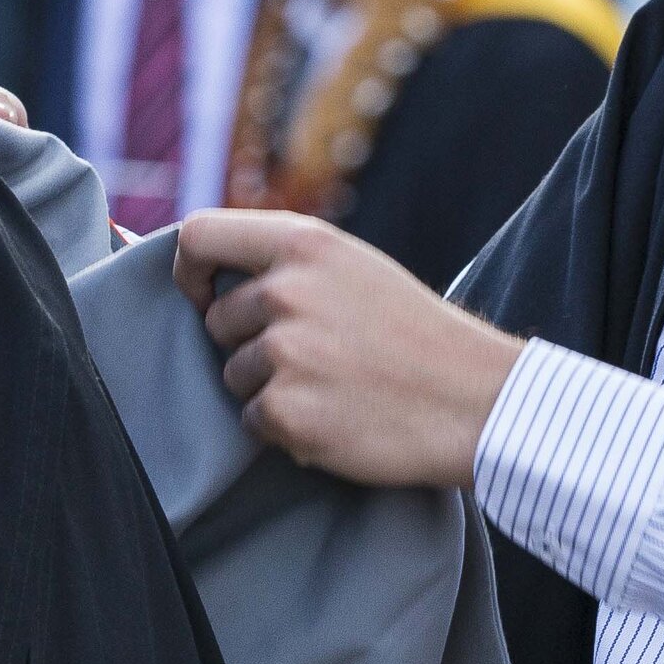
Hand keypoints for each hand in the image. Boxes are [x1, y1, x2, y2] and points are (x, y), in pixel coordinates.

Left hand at [171, 207, 524, 491]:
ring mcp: (284, 354)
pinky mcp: (287, 412)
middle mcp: (286, 293)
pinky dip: (287, 428)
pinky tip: (338, 417)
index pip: (199, 235)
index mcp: (304, 245)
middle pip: (217, 322)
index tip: (201, 295)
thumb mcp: (355, 268)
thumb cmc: (416, 335)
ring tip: (335, 386)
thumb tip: (216, 273)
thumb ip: (289, 262)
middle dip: (250, 344)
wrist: (475, 402)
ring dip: (270, 388)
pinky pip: (254, 422)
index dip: (188, 269)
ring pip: (234, 376)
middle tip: (317, 356)